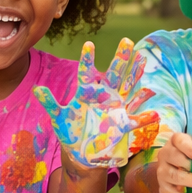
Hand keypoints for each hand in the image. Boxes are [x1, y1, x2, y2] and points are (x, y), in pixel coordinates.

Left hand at [34, 38, 159, 169]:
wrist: (82, 152)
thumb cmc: (71, 131)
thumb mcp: (59, 118)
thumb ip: (50, 103)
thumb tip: (37, 89)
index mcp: (87, 92)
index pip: (87, 72)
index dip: (88, 59)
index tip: (88, 44)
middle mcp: (104, 96)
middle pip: (114, 73)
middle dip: (120, 58)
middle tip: (126, 40)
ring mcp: (115, 108)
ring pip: (128, 87)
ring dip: (136, 75)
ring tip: (143, 59)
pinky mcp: (122, 124)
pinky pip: (135, 120)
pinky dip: (144, 118)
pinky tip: (154, 114)